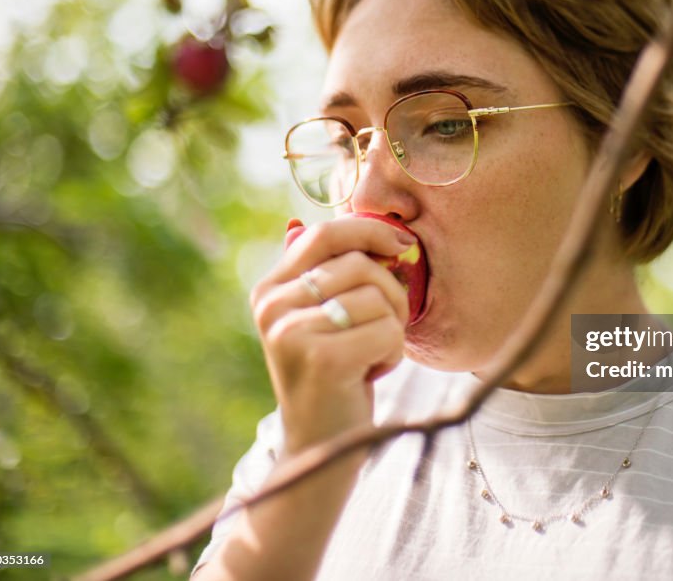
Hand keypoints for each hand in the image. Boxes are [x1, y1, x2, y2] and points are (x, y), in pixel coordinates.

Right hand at [249, 216, 414, 453]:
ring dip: (391, 328)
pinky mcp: (322, 358)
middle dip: (391, 294)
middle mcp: (272, 306)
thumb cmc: (333, 377)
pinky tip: (370, 373)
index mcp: (270, 290)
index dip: (368, 231)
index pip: (324, 234)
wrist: (320, 447)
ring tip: (370, 355)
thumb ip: (323, 275)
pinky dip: (392, 353)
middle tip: (384, 329)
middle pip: (360, 265)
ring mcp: (293, 332)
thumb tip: (325, 225)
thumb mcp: (320, 321)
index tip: (401, 245)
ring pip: (378, 297)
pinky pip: (386, 331)